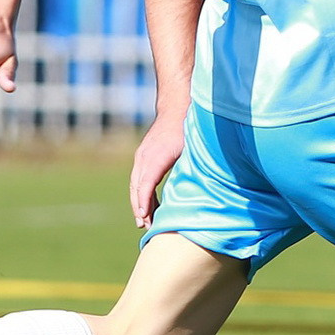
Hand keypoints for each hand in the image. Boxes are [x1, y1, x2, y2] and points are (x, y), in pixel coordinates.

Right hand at [129, 110, 184, 226]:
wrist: (176, 108)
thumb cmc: (187, 129)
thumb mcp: (191, 149)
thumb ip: (191, 168)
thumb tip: (199, 190)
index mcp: (157, 156)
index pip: (145, 183)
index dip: (144, 202)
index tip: (143, 217)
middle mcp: (145, 157)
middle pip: (137, 187)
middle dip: (139, 208)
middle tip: (144, 226)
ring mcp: (142, 156)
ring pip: (135, 184)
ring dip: (138, 203)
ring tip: (144, 221)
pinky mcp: (143, 156)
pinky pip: (139, 178)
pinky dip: (141, 193)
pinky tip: (148, 206)